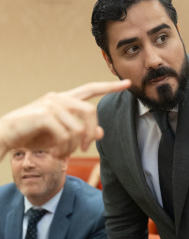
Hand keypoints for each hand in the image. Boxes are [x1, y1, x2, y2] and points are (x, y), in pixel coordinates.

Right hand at [0, 80, 130, 159]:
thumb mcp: (61, 135)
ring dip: (74, 146)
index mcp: (64, 99)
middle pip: (91, 111)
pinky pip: (66, 134)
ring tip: (64, 155)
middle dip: (91, 133)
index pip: (90, 89)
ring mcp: (51, 103)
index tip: (127, 83)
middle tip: (85, 150)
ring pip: (79, 126)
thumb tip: (101, 133)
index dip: (109, 86)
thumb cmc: (33, 134)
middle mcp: (59, 97)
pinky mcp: (44, 114)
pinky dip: (64, 148)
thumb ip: (81, 131)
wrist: (5, 136)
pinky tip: (56, 154)